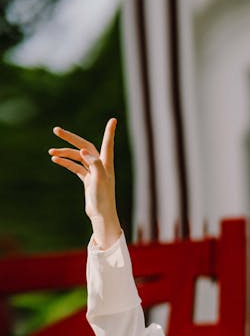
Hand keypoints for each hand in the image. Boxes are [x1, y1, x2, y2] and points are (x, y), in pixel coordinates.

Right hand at [49, 118, 120, 248]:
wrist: (101, 215)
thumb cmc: (103, 198)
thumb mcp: (99, 179)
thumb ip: (94, 163)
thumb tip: (83, 151)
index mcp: (106, 163)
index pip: (107, 143)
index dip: (109, 132)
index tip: (113, 120)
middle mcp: (100, 165)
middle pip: (84, 146)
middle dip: (70, 138)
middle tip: (56, 130)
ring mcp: (93, 172)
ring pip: (77, 157)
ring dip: (64, 153)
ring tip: (50, 152)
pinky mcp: (87, 180)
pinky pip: (75, 167)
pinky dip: (66, 163)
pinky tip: (55, 160)